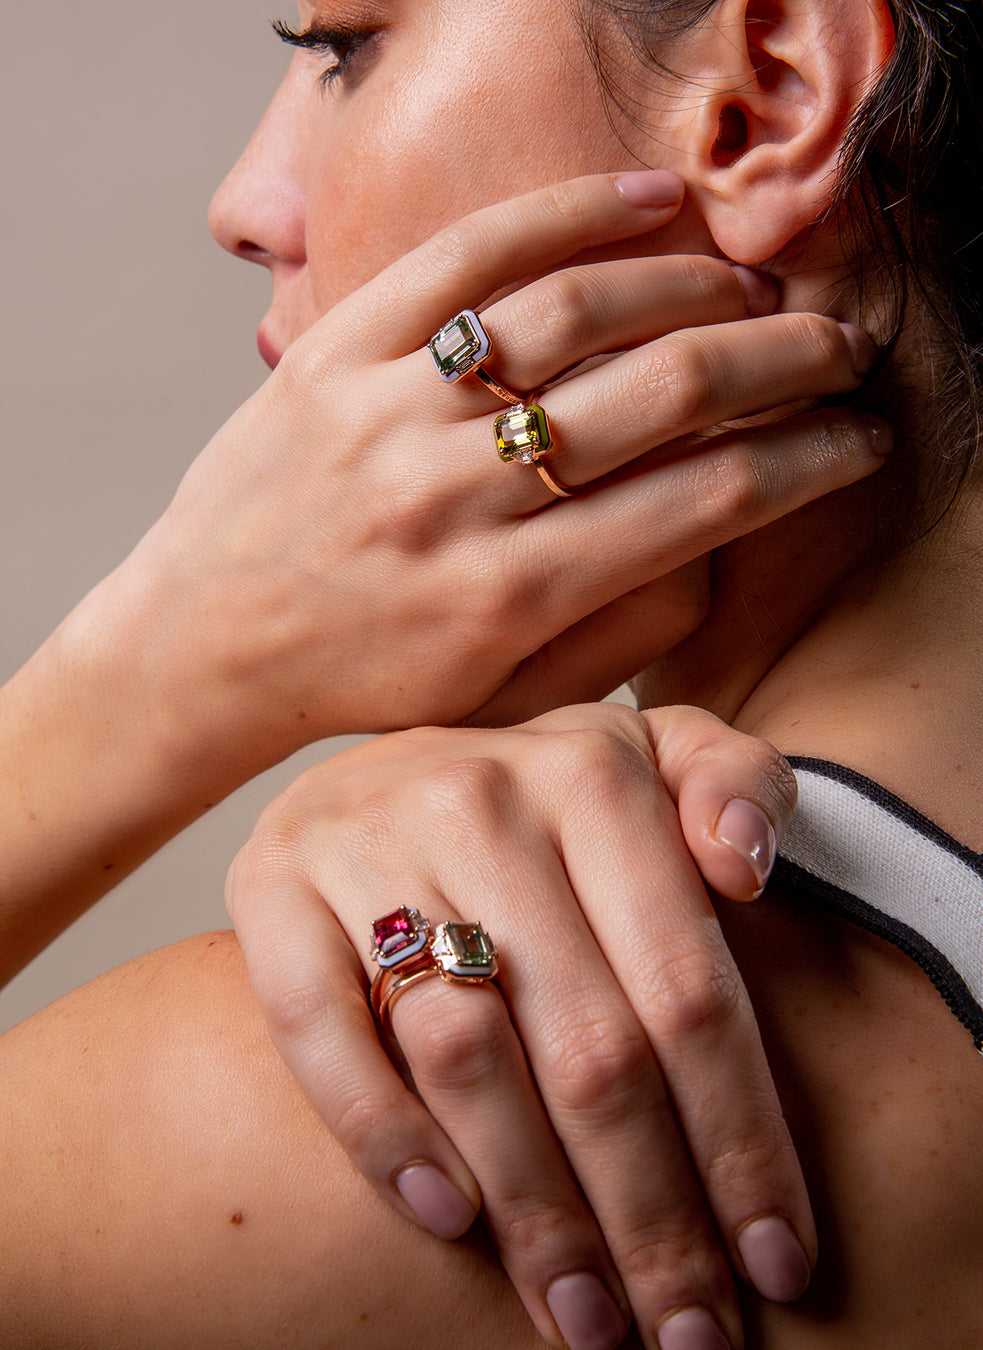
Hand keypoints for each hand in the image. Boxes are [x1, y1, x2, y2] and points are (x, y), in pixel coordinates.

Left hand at [124, 170, 885, 776]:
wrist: (203, 649)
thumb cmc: (364, 681)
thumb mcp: (498, 695)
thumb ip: (617, 628)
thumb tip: (722, 534)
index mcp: (512, 596)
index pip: (709, 498)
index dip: (808, 458)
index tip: (855, 440)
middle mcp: (460, 497)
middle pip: (667, 390)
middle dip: (784, 361)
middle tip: (836, 349)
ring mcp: (393, 413)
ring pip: (579, 310)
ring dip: (694, 284)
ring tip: (752, 287)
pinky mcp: (337, 351)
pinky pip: (467, 256)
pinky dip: (570, 215)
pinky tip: (652, 203)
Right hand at [228, 702, 811, 1349]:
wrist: (384, 766)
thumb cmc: (547, 798)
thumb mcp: (657, 756)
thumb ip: (735, 783)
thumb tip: (746, 865)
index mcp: (595, 772)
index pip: (689, 989)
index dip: (741, 1139)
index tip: (776, 1262)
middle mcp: (481, 798)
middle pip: (589, 1046)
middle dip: (652, 1216)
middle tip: (689, 1333)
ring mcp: (365, 839)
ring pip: (465, 1055)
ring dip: (535, 1210)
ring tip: (588, 1317)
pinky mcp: (270, 884)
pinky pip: (321, 1030)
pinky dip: (382, 1135)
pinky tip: (449, 1221)